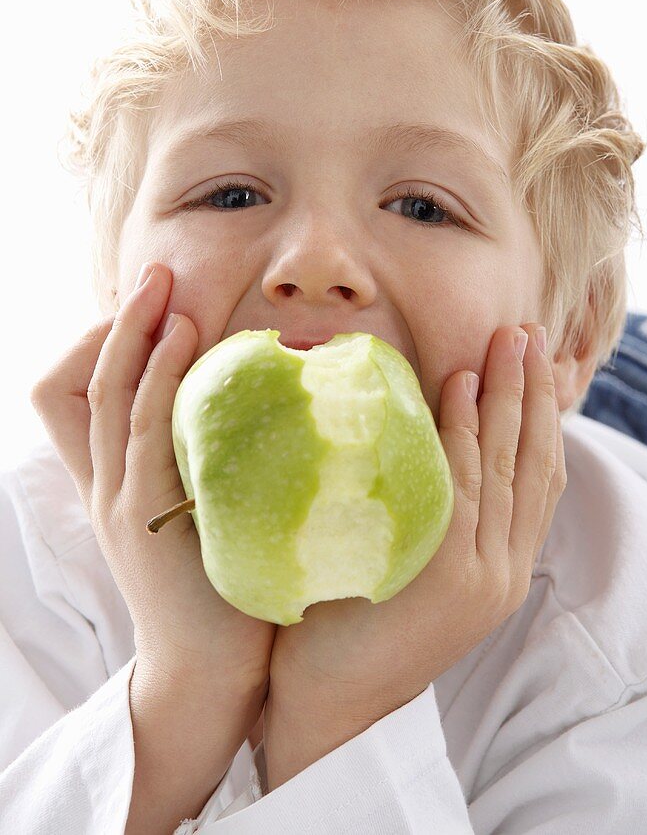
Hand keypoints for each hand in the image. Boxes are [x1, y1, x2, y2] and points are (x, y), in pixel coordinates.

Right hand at [30, 262, 276, 704]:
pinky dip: (158, 377)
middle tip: (154, 274)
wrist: (205, 674)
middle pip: (90, 382)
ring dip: (135, 333)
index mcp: (117, 483)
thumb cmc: (220, 594)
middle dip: (122, 323)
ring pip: (111, 395)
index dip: (112, 348)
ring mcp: (121, 498)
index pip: (86, 397)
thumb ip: (210, 472)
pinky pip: (145, 429)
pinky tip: (183, 340)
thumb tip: (256, 417)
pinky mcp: (145, 515)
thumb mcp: (204, 520)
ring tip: (161, 285)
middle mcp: (108, 484)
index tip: (155, 315)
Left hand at [265, 323, 564, 734]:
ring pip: (504, 464)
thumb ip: (436, 517)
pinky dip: (462, 429)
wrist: (332, 703)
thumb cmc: (359, 626)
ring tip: (507, 342)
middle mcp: (503, 569)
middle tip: (532, 333)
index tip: (543, 365)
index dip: (546, 417)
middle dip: (537, 393)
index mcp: (503, 569)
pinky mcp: (446, 571)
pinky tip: (461, 386)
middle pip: (532, 462)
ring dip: (509, 396)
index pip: (539, 478)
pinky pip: (460, 481)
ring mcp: (480, 572)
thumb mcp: (418, 570)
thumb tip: (427, 440)